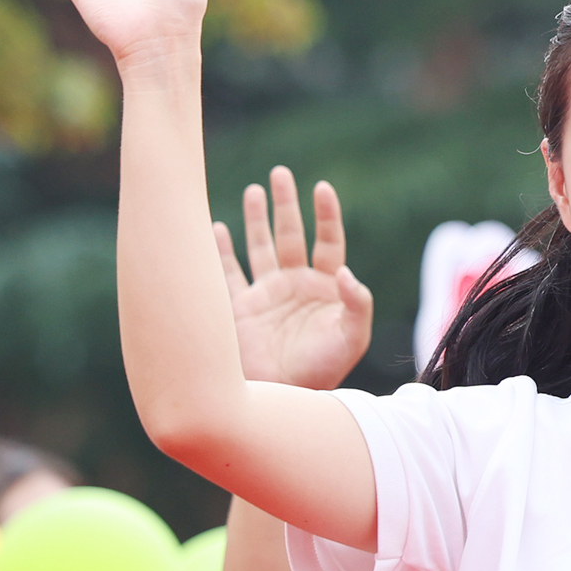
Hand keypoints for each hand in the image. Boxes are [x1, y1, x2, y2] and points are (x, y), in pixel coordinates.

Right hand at [219, 167, 374, 391]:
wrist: (281, 396)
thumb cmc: (322, 370)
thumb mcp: (351, 338)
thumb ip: (356, 303)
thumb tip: (345, 271)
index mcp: (324, 287)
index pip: (327, 241)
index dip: (325, 214)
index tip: (321, 188)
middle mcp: (294, 284)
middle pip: (290, 234)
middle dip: (286, 204)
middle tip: (281, 173)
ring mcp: (265, 294)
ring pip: (259, 246)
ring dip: (256, 218)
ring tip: (255, 189)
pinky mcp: (239, 306)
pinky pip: (227, 271)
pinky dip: (219, 250)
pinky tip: (215, 227)